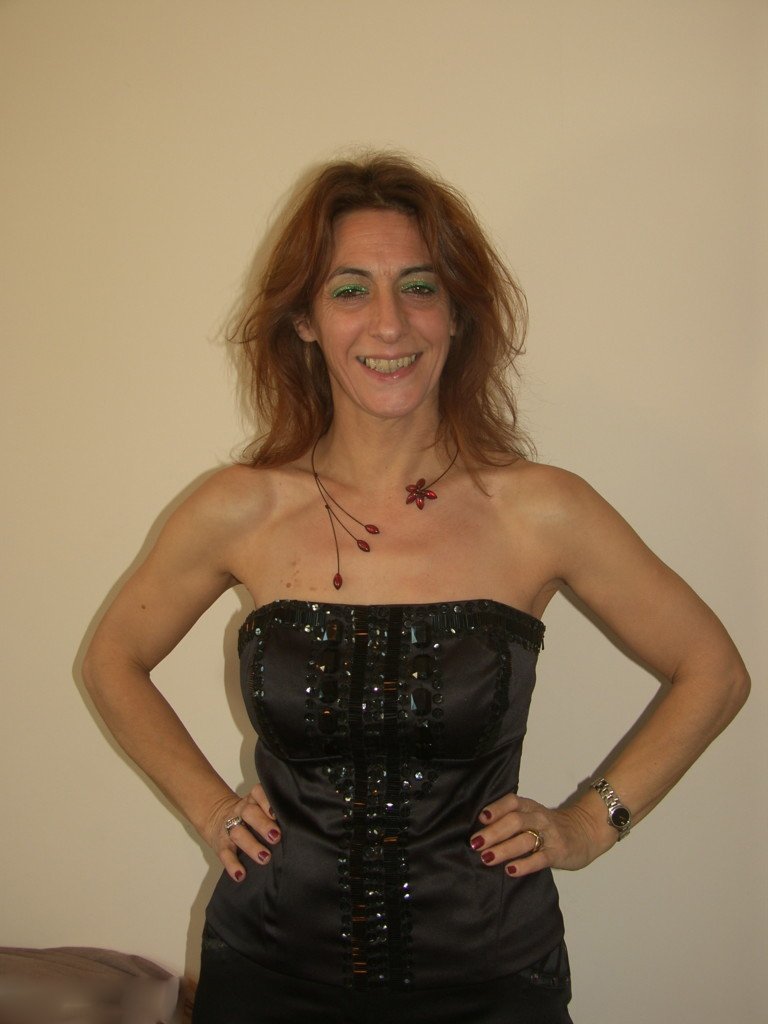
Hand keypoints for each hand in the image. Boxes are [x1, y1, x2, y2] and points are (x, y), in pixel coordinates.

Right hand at [203, 783, 280, 882]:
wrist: (218, 817)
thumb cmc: (250, 816)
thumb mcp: (258, 807)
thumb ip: (274, 813)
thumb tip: (298, 826)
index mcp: (252, 800)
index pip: (257, 793)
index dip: (266, 801)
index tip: (276, 813)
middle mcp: (240, 811)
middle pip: (249, 813)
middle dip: (263, 825)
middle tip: (276, 837)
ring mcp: (229, 827)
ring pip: (238, 833)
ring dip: (252, 846)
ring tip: (265, 857)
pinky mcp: (221, 844)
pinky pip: (225, 854)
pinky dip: (232, 865)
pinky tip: (240, 875)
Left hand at [468, 793, 608, 877]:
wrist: (586, 832)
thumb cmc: (550, 827)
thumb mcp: (532, 816)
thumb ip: (511, 820)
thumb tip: (480, 832)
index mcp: (530, 807)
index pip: (512, 802)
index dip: (496, 808)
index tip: (480, 818)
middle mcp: (539, 818)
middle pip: (515, 821)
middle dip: (493, 832)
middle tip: (475, 843)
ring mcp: (550, 835)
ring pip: (525, 839)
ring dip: (504, 849)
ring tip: (486, 857)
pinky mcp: (558, 853)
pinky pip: (540, 858)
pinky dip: (524, 865)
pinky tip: (510, 870)